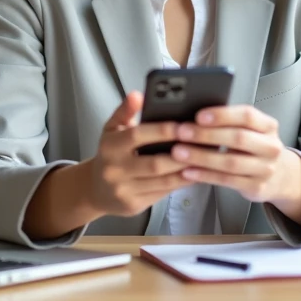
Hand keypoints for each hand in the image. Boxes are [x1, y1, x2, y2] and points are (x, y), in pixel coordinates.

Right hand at [86, 91, 191, 217]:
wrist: (95, 189)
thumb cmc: (110, 154)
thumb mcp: (112, 129)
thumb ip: (125, 111)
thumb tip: (138, 94)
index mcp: (110, 146)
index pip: (138, 136)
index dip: (162, 131)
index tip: (184, 125)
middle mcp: (114, 169)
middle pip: (155, 163)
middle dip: (181, 155)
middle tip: (202, 144)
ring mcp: (124, 190)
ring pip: (162, 182)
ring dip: (186, 170)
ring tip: (204, 159)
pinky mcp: (133, 205)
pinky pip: (162, 194)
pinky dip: (180, 183)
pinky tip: (194, 173)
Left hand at [170, 105, 294, 203]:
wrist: (280, 177)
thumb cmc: (255, 148)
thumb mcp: (251, 131)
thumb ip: (230, 123)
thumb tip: (193, 116)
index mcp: (268, 126)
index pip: (247, 116)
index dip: (222, 115)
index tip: (199, 116)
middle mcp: (270, 147)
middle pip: (238, 138)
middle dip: (206, 135)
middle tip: (181, 132)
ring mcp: (265, 169)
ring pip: (230, 162)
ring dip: (201, 156)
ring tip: (179, 152)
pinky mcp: (256, 187)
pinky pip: (227, 180)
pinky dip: (205, 175)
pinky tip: (188, 171)